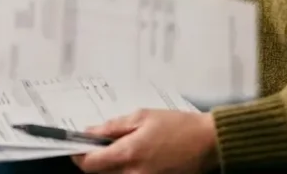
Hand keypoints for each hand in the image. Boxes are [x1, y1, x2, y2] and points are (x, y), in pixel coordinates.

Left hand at [71, 109, 218, 173]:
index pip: (89, 164)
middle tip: (101, 144)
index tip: (77, 148)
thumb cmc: (178, 126)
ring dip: (112, 166)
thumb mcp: (142, 117)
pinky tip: (137, 157)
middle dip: (96, 160)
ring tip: (125, 148)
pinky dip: (128, 170)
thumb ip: (112, 127)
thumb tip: (89, 132)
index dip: (79, 156)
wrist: (208, 143)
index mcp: (128, 154)